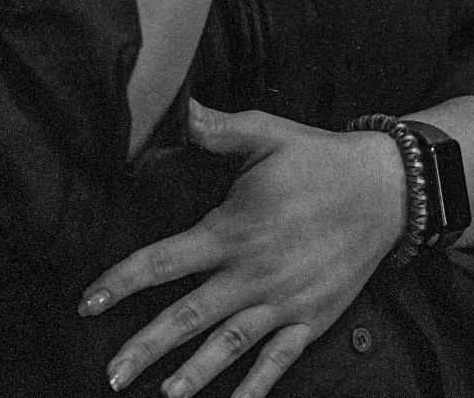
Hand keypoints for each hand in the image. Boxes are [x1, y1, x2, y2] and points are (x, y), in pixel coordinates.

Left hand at [82, 100, 404, 397]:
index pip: (164, 261)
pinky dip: (256, 386)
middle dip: (146, 346)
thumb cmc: (318, 158)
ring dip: (193, 374)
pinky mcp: (313, 318)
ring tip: (163, 397)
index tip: (87, 303)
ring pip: (229, 346)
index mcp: (233, 230)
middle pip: (188, 317)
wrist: (386, 188)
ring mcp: (284, 300)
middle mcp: (254, 273)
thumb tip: (178, 106)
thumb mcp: (266, 132)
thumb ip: (217, 128)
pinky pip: (279, 360)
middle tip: (111, 373)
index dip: (122, 281)